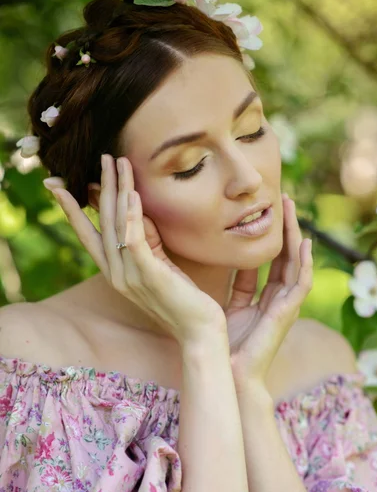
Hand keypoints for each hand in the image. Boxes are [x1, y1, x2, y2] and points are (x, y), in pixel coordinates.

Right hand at [45, 155, 226, 344]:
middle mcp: (117, 275)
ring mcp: (130, 276)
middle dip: (100, 187)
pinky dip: (132, 215)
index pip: (88, 236)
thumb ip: (147, 243)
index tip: (60, 187)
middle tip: (104, 158)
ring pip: (116, 225)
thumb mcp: (160, 266)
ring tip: (119, 162)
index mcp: (116, 273)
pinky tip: (133, 193)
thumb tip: (139, 213)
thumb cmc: (183, 300)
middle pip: (101, 222)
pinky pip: (134, 239)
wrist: (200, 332)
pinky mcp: (149, 275)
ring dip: (117, 190)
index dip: (74, 211)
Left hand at [225, 193, 312, 397]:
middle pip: (286, 257)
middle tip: (282, 200)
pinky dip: (304, 263)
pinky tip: (304, 243)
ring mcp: (286, 306)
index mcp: (263, 299)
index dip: (269, 239)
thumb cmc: (226, 344)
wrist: (230, 372)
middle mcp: (278, 300)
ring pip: (295, 263)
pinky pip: (301, 283)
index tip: (263, 214)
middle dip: (285, 229)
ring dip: (295, 235)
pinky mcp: (288, 312)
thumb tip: (225, 261)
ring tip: (291, 209)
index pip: (270, 262)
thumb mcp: (229, 307)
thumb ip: (235, 286)